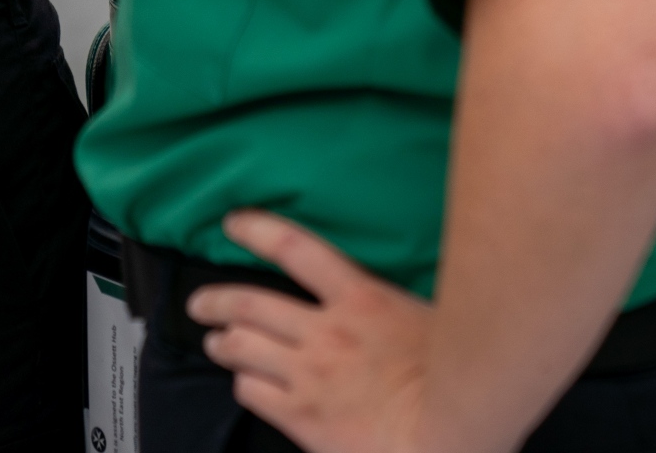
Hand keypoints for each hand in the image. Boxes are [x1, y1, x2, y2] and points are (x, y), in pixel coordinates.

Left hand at [186, 210, 438, 452]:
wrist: (449, 431)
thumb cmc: (455, 378)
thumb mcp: (433, 318)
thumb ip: (395, 304)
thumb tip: (389, 295)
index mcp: (361, 300)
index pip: (295, 249)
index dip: (258, 231)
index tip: (235, 223)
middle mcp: (325, 332)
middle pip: (250, 303)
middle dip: (216, 300)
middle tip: (201, 303)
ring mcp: (309, 374)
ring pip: (242, 347)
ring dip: (222, 343)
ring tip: (215, 343)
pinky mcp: (302, 416)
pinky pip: (253, 393)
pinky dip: (243, 385)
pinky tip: (246, 385)